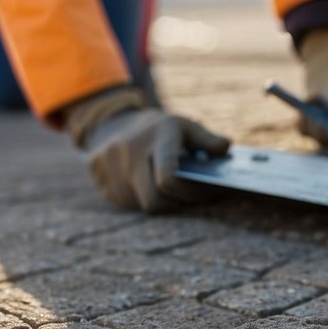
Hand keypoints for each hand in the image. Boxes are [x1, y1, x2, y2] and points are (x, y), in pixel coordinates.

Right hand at [65, 88, 229, 211]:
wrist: (110, 123)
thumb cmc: (157, 129)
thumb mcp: (183, 125)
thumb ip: (207, 139)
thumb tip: (226, 150)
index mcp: (155, 136)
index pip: (169, 178)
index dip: (189, 193)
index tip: (205, 192)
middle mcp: (128, 152)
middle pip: (154, 200)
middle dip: (176, 203)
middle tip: (191, 199)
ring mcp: (110, 168)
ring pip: (140, 204)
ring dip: (159, 202)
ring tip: (171, 192)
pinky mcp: (101, 182)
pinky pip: (126, 204)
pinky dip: (141, 200)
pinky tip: (148, 187)